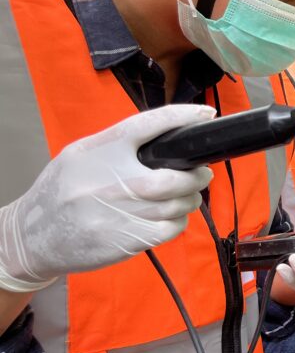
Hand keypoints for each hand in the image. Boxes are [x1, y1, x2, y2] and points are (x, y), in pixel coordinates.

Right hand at [0, 104, 216, 291]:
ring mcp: (119, 212)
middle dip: (197, 176)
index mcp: (100, 151)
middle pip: (172, 176)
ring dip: (190, 199)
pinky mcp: (127, 239)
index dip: (181, 116)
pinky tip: (170, 217)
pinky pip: (170, 228)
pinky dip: (178, 221)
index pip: (146, 125)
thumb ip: (117, 145)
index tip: (205, 113)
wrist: (31, 236)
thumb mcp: (79, 156)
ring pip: (177, 205)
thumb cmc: (60, 192)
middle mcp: (111, 181)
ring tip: (186, 195)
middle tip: (202, 174)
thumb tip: (165, 137)